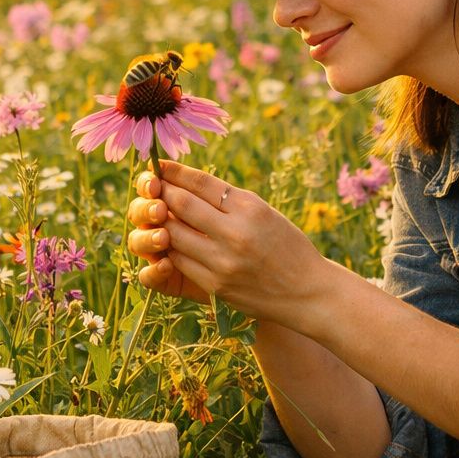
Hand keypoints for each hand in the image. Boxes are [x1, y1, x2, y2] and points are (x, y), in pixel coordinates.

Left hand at [128, 159, 328, 325]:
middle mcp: (235, 232)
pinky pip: (180, 260)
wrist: (309, 293)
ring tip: (155, 212)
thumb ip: (230, 201)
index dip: (176, 172)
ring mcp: (223, 261)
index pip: (202, 182)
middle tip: (149, 185)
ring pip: (174, 233)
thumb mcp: (265, 213)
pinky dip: (170, 247)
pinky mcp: (215, 285)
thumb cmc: (288, 247)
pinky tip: (167, 240)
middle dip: (161, 192)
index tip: (160, 164)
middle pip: (182, 205)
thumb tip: (189, 184)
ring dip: (160, 221)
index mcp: (250, 208)